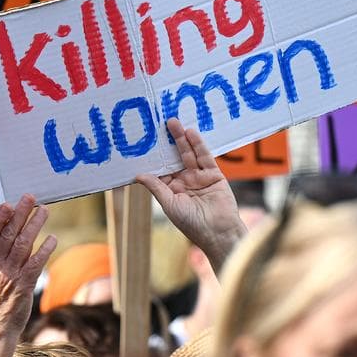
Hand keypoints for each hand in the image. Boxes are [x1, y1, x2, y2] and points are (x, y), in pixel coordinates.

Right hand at [0, 194, 55, 330]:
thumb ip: (1, 251)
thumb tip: (15, 227)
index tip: (7, 203)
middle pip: (8, 234)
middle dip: (20, 213)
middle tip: (30, 197)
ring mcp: (10, 274)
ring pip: (23, 244)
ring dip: (34, 225)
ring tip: (43, 211)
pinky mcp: (24, 285)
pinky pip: (36, 263)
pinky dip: (45, 249)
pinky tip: (52, 238)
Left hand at [136, 119, 245, 273]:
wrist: (218, 232)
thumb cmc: (192, 224)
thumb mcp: (169, 204)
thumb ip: (157, 187)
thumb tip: (138, 175)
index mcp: (172, 190)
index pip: (162, 168)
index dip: (155, 156)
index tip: (145, 141)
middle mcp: (185, 181)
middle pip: (175, 158)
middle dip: (168, 142)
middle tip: (159, 125)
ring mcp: (200, 177)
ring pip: (189, 155)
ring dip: (182, 139)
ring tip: (173, 123)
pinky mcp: (214, 175)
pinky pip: (205, 157)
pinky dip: (198, 145)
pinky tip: (190, 133)